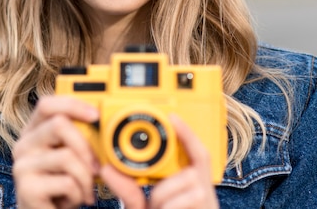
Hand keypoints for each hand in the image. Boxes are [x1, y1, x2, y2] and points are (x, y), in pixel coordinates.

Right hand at [12, 95, 99, 208]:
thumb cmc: (64, 185)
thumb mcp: (73, 156)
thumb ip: (80, 135)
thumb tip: (101, 120)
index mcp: (34, 131)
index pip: (47, 104)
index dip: (72, 105)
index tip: (95, 115)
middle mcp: (24, 145)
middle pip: (59, 124)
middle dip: (86, 145)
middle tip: (96, 166)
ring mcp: (22, 166)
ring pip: (67, 156)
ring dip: (86, 177)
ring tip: (84, 189)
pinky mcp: (27, 188)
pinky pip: (68, 182)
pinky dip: (79, 193)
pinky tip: (73, 200)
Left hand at [100, 115, 218, 208]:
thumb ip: (128, 191)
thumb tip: (107, 167)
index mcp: (188, 185)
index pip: (195, 151)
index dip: (186, 132)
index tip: (172, 117)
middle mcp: (203, 190)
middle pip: (189, 165)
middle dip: (164, 184)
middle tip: (151, 203)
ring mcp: (207, 201)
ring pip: (180, 184)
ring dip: (161, 201)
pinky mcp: (208, 207)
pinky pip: (184, 198)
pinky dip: (168, 206)